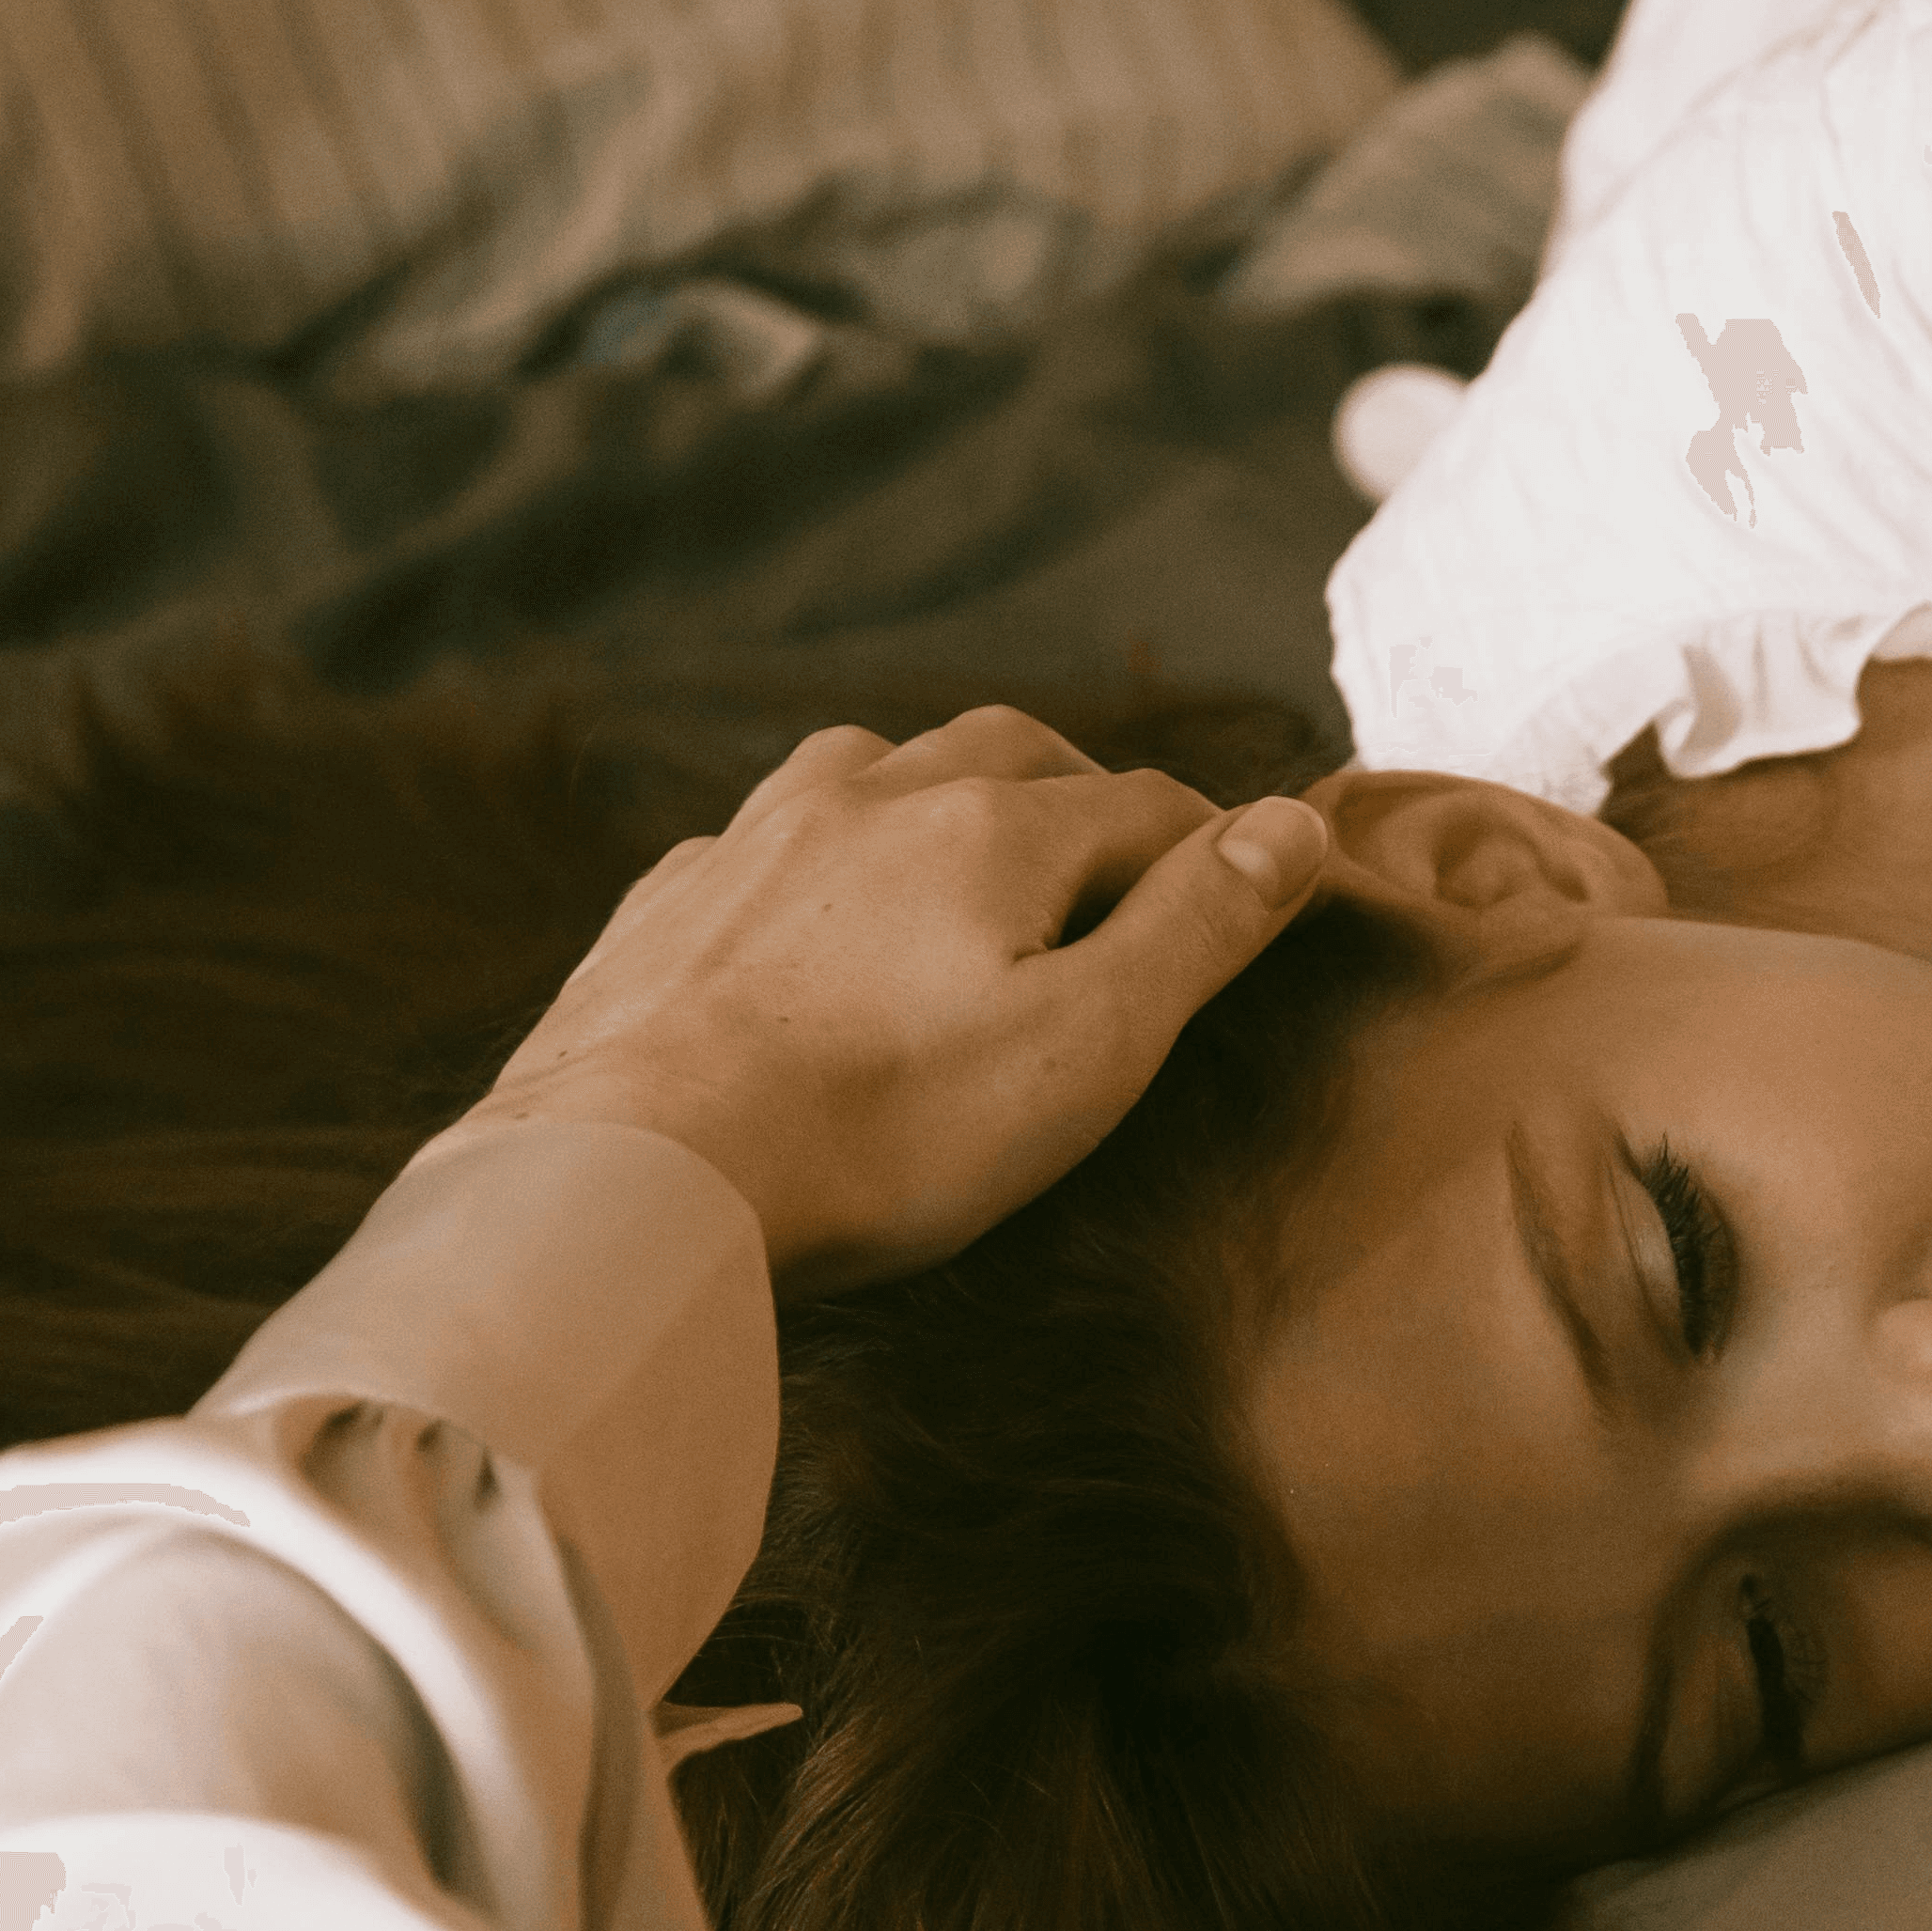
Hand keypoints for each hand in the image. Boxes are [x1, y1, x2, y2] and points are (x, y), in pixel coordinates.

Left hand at [438, 706, 1329, 1293]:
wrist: (633, 1177)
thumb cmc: (886, 1130)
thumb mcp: (1090, 1044)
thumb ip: (1198, 927)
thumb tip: (1298, 823)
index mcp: (992, 828)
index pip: (1147, 806)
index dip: (1215, 846)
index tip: (1250, 890)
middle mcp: (872, 797)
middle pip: (1009, 753)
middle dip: (1083, 794)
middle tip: (1123, 863)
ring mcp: (756, 840)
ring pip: (876, 767)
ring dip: (944, 793)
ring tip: (972, 861)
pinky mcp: (670, 904)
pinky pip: (768, 839)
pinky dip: (827, 856)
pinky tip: (821, 919)